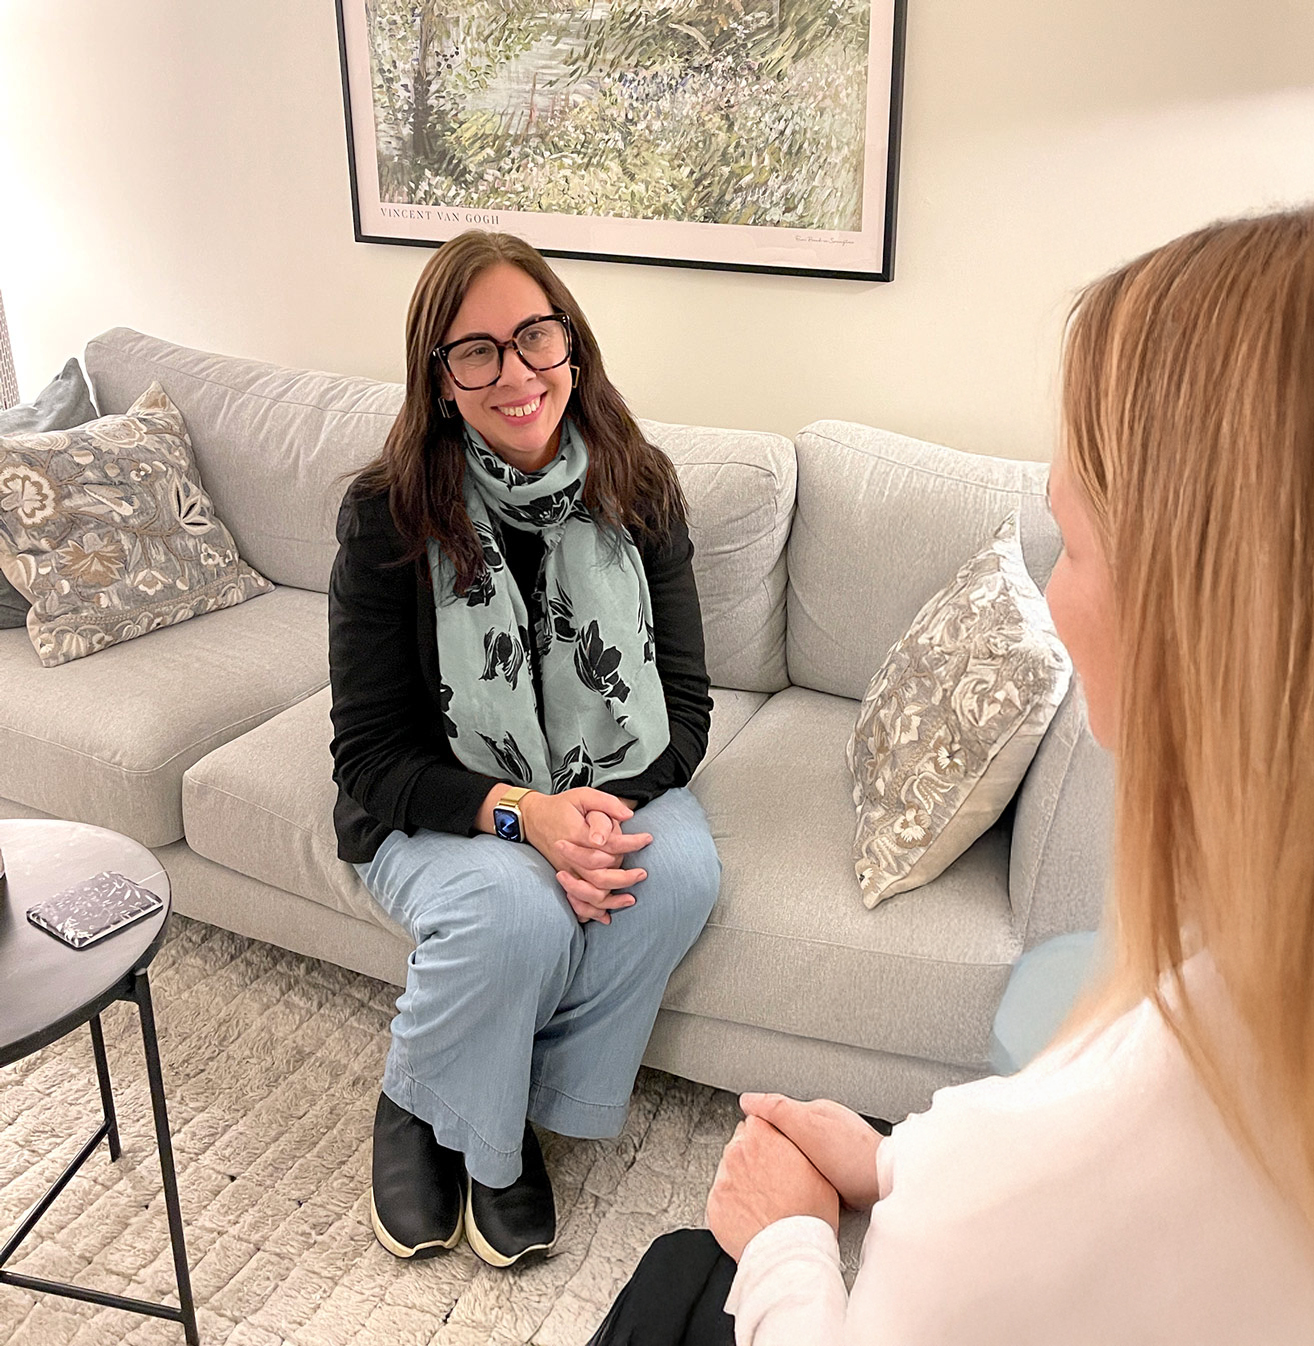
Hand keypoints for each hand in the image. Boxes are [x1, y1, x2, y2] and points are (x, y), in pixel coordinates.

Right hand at [520, 788, 651, 924]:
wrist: (533, 819)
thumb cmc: (561, 806)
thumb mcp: (583, 795)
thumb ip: (605, 803)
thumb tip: (628, 816)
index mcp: (577, 835)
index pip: (609, 845)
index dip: (631, 844)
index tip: (648, 839)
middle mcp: (571, 858)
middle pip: (600, 877)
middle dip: (625, 878)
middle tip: (643, 873)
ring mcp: (566, 871)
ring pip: (590, 894)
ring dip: (612, 901)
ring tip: (631, 899)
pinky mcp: (565, 878)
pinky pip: (576, 902)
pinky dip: (591, 912)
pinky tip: (607, 916)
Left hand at [706, 1116, 838, 1261]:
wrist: (790, 1251)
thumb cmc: (808, 1214)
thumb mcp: (817, 1168)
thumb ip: (797, 1145)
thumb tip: (792, 1139)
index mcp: (762, 1136)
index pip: (757, 1121)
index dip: (767, 1135)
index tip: (772, 1147)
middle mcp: (737, 1152)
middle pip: (740, 1143)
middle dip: (753, 1156)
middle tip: (771, 1177)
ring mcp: (722, 1178)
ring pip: (729, 1170)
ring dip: (742, 1179)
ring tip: (763, 1200)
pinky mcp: (714, 1204)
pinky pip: (721, 1197)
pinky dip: (733, 1203)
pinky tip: (751, 1214)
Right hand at [739, 1093, 882, 1209]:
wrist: (886, 1184)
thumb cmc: (851, 1155)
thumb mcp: (806, 1125)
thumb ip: (777, 1109)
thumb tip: (748, 1099)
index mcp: (817, 1110)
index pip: (778, 1110)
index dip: (761, 1125)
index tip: (748, 1139)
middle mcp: (828, 1126)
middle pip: (790, 1133)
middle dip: (775, 1146)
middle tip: (763, 1164)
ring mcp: (838, 1148)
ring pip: (803, 1153)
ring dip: (791, 1163)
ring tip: (781, 1178)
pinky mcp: (845, 1171)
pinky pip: (817, 1171)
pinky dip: (807, 1177)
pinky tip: (805, 1188)